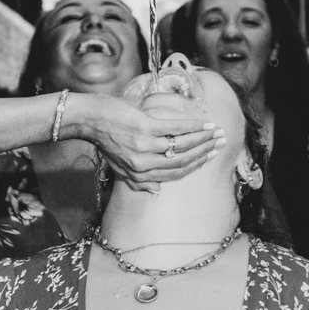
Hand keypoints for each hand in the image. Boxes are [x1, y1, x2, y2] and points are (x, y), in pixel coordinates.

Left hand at [84, 95, 221, 192]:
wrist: (89, 119)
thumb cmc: (104, 140)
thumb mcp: (118, 167)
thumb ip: (138, 181)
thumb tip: (157, 190)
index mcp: (139, 175)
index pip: (174, 174)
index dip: (195, 166)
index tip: (209, 157)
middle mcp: (143, 164)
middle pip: (182, 161)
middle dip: (204, 152)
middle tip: (220, 144)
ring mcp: (144, 146)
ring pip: (182, 145)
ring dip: (204, 138)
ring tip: (217, 132)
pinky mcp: (145, 127)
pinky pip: (176, 129)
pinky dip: (194, 126)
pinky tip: (205, 124)